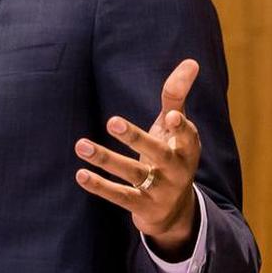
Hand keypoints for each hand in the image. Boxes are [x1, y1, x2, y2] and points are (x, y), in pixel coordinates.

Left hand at [74, 58, 201, 257]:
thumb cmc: (172, 156)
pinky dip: (100, 186)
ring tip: (80, 145)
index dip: (179, 127)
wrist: (176, 211)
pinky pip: (120, 196)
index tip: (169, 115)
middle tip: (112, 121)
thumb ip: (176, 96)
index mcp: (187, 147)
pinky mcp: (142, 206)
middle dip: (136, 138)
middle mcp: (177, 169)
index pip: (186, 135)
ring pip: (132, 173)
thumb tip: (191, 61)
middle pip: (158, 153)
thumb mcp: (176, 128)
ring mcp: (160, 190)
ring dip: (106, 159)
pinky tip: (80, 173)